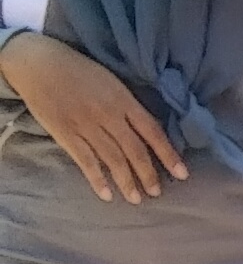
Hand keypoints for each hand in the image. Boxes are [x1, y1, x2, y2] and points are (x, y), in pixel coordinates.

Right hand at [0, 28, 187, 198]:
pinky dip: (97, 179)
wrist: (39, 64)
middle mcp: (109, 115)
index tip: (182, 173)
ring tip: (136, 199)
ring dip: (126, 181)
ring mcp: (87, 126)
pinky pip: (86, 161)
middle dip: (148, 174)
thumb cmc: (77, 69)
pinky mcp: (66, 135)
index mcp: (123, 100)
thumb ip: (127, 105)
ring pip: (113, 159)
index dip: (168, 154)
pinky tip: (106, 195)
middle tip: (157, 193)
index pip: (152, 131)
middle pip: (134, 150)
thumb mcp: (110, 81)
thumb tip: (145, 129)